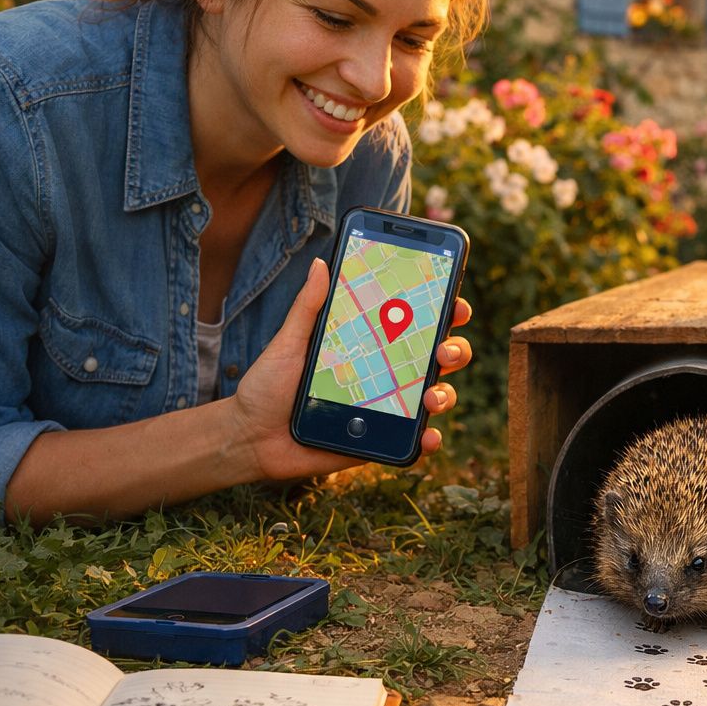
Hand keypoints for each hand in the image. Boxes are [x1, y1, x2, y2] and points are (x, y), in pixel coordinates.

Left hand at [228, 259, 474, 479]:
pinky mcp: (383, 441)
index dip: (444, 310)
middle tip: (444, 350)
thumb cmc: (268, 387)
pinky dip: (429, 439)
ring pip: (437, 396)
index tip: (453, 301)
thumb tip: (321, 264)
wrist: (250, 438)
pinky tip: (427, 435)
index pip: (417, 323)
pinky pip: (417, 440)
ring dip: (445, 394)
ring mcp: (390, 408)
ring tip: (430, 398)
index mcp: (372, 345)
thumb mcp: (288, 343)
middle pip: (440, 358)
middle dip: (455, 350)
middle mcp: (389, 374)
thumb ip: (308, 308)